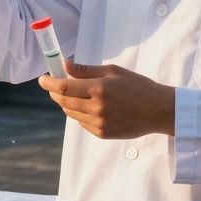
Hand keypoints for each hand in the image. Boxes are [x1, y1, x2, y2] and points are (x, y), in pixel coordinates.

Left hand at [39, 60, 175, 138]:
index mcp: (100, 89)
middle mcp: (97, 108)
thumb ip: (87, 70)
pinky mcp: (102, 133)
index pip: (64, 87)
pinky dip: (78, 113)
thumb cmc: (137, 86)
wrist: (158, 111)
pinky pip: (82, 123)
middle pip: (63, 102)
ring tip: (73, 94)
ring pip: (71, 113)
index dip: (49, 83)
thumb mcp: (113, 71)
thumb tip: (65, 67)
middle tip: (52, 84)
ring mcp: (99, 123)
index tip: (42, 78)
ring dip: (66, 103)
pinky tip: (88, 106)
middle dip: (54, 92)